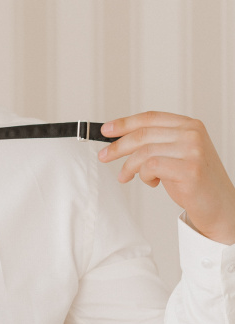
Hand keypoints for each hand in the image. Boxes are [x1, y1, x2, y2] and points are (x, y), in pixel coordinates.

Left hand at [98, 111, 234, 244]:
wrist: (219, 205)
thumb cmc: (193, 181)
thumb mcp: (175, 154)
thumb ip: (157, 143)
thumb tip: (121, 141)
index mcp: (189, 125)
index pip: (150, 117)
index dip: (125, 122)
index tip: (106, 129)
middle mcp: (192, 134)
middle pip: (143, 134)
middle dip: (118, 146)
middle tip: (103, 156)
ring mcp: (193, 150)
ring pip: (144, 151)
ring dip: (129, 167)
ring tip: (125, 177)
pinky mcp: (190, 169)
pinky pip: (151, 167)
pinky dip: (144, 176)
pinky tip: (152, 183)